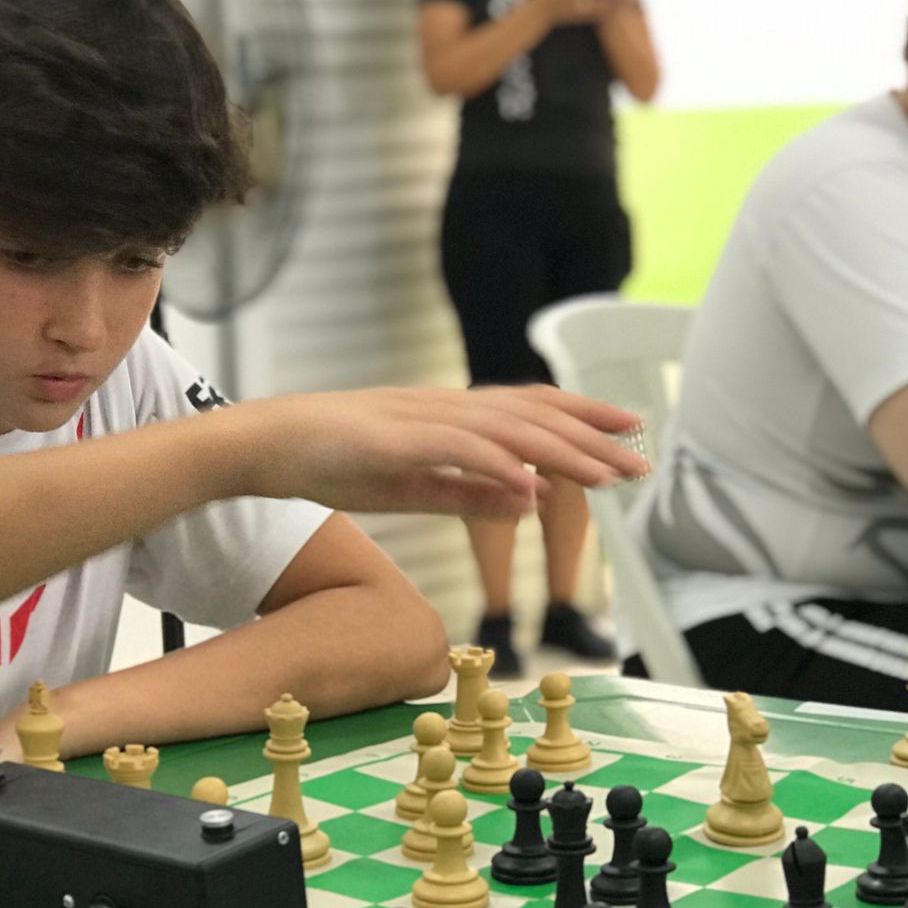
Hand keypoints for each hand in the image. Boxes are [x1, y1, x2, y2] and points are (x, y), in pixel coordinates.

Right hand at [223, 385, 646, 518]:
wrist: (266, 444)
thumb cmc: (335, 462)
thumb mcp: (416, 486)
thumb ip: (473, 493)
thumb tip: (534, 500)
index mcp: (453, 417)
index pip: (533, 411)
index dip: (584, 418)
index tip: (631, 433)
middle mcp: (445, 407)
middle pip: (533, 416)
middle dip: (592, 437)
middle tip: (641, 460)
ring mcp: (420, 418)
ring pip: (506, 429)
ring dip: (561, 450)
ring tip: (606, 472)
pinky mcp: (391, 437)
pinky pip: (453, 449)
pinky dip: (494, 464)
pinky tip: (529, 482)